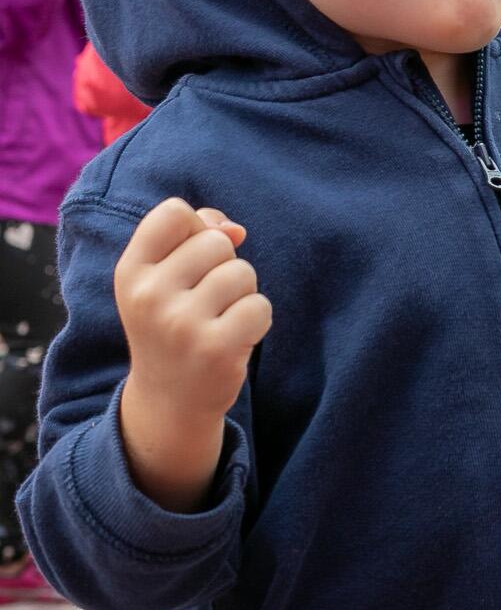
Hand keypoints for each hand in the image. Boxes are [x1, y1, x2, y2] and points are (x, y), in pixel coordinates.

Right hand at [115, 199, 270, 510]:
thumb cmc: (175, 321)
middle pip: (216, 241)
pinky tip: (233, 339)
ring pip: (242, 272)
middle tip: (205, 301)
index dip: (197, 227)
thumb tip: (235, 229)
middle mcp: (148, 296)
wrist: (170, 397)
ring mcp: (181, 324)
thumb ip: (197, 235)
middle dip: (224, 265)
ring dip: (242, 294)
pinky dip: (257, 319)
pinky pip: (260, 306)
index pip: (174, 212)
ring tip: (218, 321)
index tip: (190, 259)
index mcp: (130, 272)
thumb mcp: (166, 276)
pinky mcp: (215, 348)